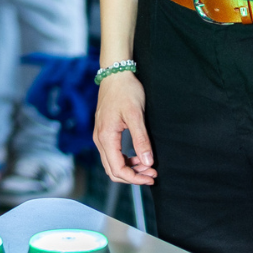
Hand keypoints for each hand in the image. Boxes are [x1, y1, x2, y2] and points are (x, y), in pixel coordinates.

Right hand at [92, 71, 155, 185]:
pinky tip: (139, 156)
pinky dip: (126, 160)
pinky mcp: (104, 132)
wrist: (115, 74)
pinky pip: (113, 153)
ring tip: (149, 166)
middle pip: (113, 170)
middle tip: (152, 173)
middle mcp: (99, 139)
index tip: (151, 176)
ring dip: (130, 168)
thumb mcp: (136, 115)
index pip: (117, 169)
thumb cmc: (126, 91)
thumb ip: (141, 139)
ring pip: (112, 163)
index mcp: (106, 137)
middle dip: (133, 176)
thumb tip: (147, 161)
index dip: (135, 178)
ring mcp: (100, 136)